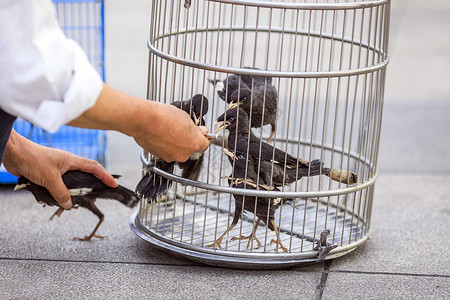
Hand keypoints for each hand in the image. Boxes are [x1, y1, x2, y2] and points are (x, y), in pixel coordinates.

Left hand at [3, 130, 117, 208]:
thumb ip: (61, 192)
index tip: (113, 184)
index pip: (94, 167)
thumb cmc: (32, 158)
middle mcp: (66, 164)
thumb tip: (68, 204)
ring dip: (74, 191)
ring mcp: (56, 169)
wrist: (13, 153)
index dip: (105, 176)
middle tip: (97, 197)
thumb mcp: (50, 178)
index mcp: (71, 161)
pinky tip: (59, 200)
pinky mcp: (46, 174)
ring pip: (71, 182)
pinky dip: (61, 192)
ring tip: (78, 202)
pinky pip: (58, 185)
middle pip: (85, 175)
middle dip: (92, 186)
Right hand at [68, 84, 209, 162]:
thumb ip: (194, 128)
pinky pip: (166, 150)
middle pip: (190, 148)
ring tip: (168, 129)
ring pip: (177, 150)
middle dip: (187, 139)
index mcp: (194, 144)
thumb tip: (200, 131)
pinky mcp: (159, 156)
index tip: (200, 132)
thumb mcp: (185, 117)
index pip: (205, 144)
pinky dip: (165, 144)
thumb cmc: (163, 116)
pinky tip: (160, 133)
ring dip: (175, 142)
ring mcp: (171, 156)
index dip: (202, 137)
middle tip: (180, 127)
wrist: (143, 120)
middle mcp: (184, 154)